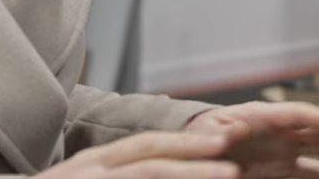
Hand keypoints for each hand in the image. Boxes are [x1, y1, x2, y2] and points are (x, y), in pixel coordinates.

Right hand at [34, 130, 240, 178]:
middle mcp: (86, 170)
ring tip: (225, 177)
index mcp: (91, 164)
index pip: (144, 146)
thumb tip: (159, 172)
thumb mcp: (83, 178)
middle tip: (234, 163)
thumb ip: (118, 173)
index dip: (184, 143)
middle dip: (194, 158)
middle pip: (148, 158)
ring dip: (185, 176)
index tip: (223, 143)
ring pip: (143, 175)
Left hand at [185, 102, 318, 178]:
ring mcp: (283, 151)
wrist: (190, 157)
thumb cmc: (195, 140)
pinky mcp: (282, 170)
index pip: (297, 114)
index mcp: (260, 117)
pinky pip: (314, 173)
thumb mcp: (201, 136)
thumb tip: (228, 135)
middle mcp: (278, 132)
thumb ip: (218, 135)